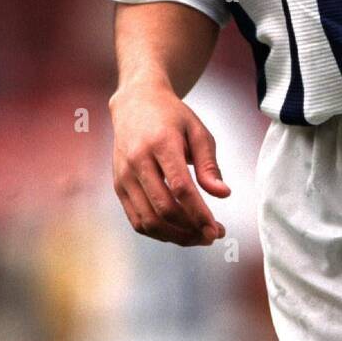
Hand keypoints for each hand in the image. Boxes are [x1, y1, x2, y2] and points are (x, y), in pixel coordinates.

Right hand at [109, 81, 230, 245]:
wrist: (135, 103)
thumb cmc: (171, 117)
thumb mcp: (197, 131)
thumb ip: (209, 164)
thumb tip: (222, 194)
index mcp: (161, 143)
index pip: (180, 188)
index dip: (199, 213)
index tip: (215, 229)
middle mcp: (138, 161)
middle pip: (163, 208)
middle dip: (190, 229)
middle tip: (212, 235)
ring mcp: (124, 176)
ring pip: (148, 220)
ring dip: (175, 236)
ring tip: (198, 237)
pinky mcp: (119, 186)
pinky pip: (136, 219)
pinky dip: (158, 232)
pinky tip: (178, 231)